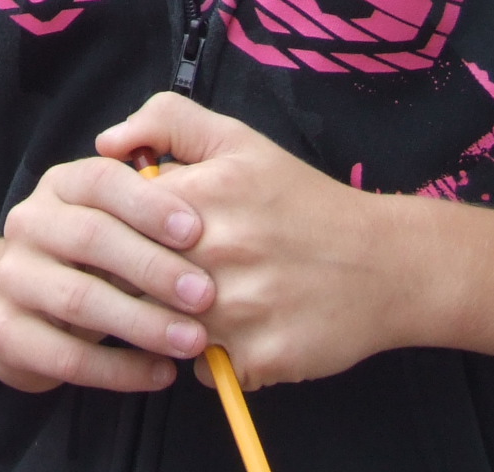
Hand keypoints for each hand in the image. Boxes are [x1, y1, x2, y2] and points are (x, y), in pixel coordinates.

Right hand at [0, 152, 214, 391]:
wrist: (13, 308)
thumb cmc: (89, 260)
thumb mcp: (112, 223)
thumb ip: (150, 209)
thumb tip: (205, 219)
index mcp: (58, 185)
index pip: (100, 180)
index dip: (148, 203)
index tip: (196, 231)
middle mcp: (27, 223)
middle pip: (91, 237)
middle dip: (154, 266)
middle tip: (205, 295)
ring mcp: (11, 278)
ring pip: (80, 299)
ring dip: (144, 322)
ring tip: (193, 340)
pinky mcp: (5, 334)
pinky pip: (70, 357)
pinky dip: (121, 369)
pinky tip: (162, 373)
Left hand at [98, 93, 429, 391]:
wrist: (386, 262)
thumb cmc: (302, 200)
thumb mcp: (239, 142)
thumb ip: (168, 123)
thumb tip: (107, 142)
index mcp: (198, 199)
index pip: (113, 227)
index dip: (118, 236)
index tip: (136, 240)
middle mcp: (211, 256)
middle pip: (132, 283)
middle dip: (142, 283)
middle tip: (172, 275)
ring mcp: (234, 313)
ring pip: (163, 331)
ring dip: (175, 324)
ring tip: (208, 303)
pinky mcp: (257, 359)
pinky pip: (205, 370)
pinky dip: (216, 359)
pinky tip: (245, 332)